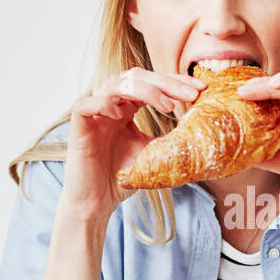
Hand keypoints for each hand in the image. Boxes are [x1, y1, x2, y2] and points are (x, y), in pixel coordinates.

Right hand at [57, 67, 204, 221]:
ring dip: (143, 89)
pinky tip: (119, 113)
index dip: (176, 82)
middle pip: (136, 76)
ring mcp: (94, 114)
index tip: (202, 89)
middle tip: (191, 94)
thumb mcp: (154, 154)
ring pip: (114, 84)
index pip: (152, 83)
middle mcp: (111, 105)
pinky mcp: (78, 128)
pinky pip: (84, 104)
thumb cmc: (122, 178)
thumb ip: (170, 139)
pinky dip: (101, 103)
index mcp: (128, 108)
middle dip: (166, 82)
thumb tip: (201, 131)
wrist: (97, 203)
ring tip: (167, 106)